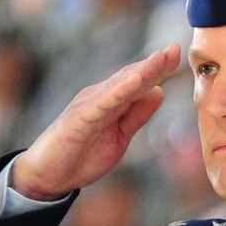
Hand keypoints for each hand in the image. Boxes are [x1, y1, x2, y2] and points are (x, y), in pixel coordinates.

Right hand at [9, 44, 183, 201]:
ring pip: (118, 86)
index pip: (137, 82)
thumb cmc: (81, 155)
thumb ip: (137, 115)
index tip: (177, 55)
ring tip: (160, 58)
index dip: (157, 70)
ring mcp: (88, 106)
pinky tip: (135, 82)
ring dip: (140, 72)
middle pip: (130, 77)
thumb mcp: (120, 136)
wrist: (47, 176)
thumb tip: (159, 92)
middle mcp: (99, 97)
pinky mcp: (79, 120)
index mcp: (110, 102)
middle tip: (175, 48)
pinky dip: (119, 92)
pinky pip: (102, 105)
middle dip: (153, 64)